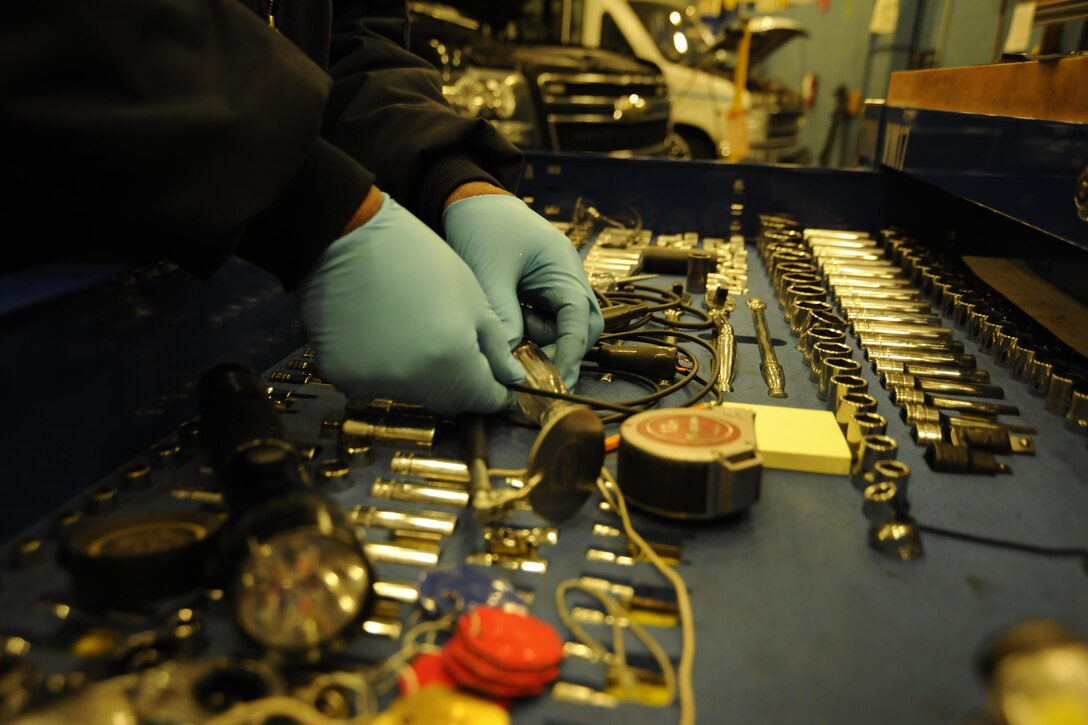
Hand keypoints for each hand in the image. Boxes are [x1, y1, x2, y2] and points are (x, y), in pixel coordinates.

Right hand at [297, 192, 524, 415]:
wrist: (347, 238)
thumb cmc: (419, 259)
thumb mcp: (473, 298)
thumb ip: (496, 348)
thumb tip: (511, 381)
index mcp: (452, 362)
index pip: (483, 399)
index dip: (495, 392)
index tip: (500, 381)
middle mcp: (413, 383)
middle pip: (447, 401)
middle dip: (461, 384)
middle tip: (460, 351)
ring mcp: (373, 383)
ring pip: (412, 394)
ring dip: (423, 376)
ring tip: (417, 333)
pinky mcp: (342, 377)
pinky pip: (375, 384)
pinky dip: (386, 369)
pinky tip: (386, 335)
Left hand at [443, 193, 603, 388]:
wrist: (470, 201)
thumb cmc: (483, 229)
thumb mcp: (491, 274)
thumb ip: (504, 318)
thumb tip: (510, 365)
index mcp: (563, 269)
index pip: (578, 320)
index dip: (570, 354)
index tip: (554, 382)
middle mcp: (567, 279)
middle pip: (581, 328)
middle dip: (562, 354)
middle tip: (538, 380)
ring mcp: (554, 286)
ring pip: (560, 328)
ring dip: (540, 342)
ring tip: (509, 337)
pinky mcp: (539, 293)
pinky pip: (542, 322)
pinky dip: (528, 332)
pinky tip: (508, 326)